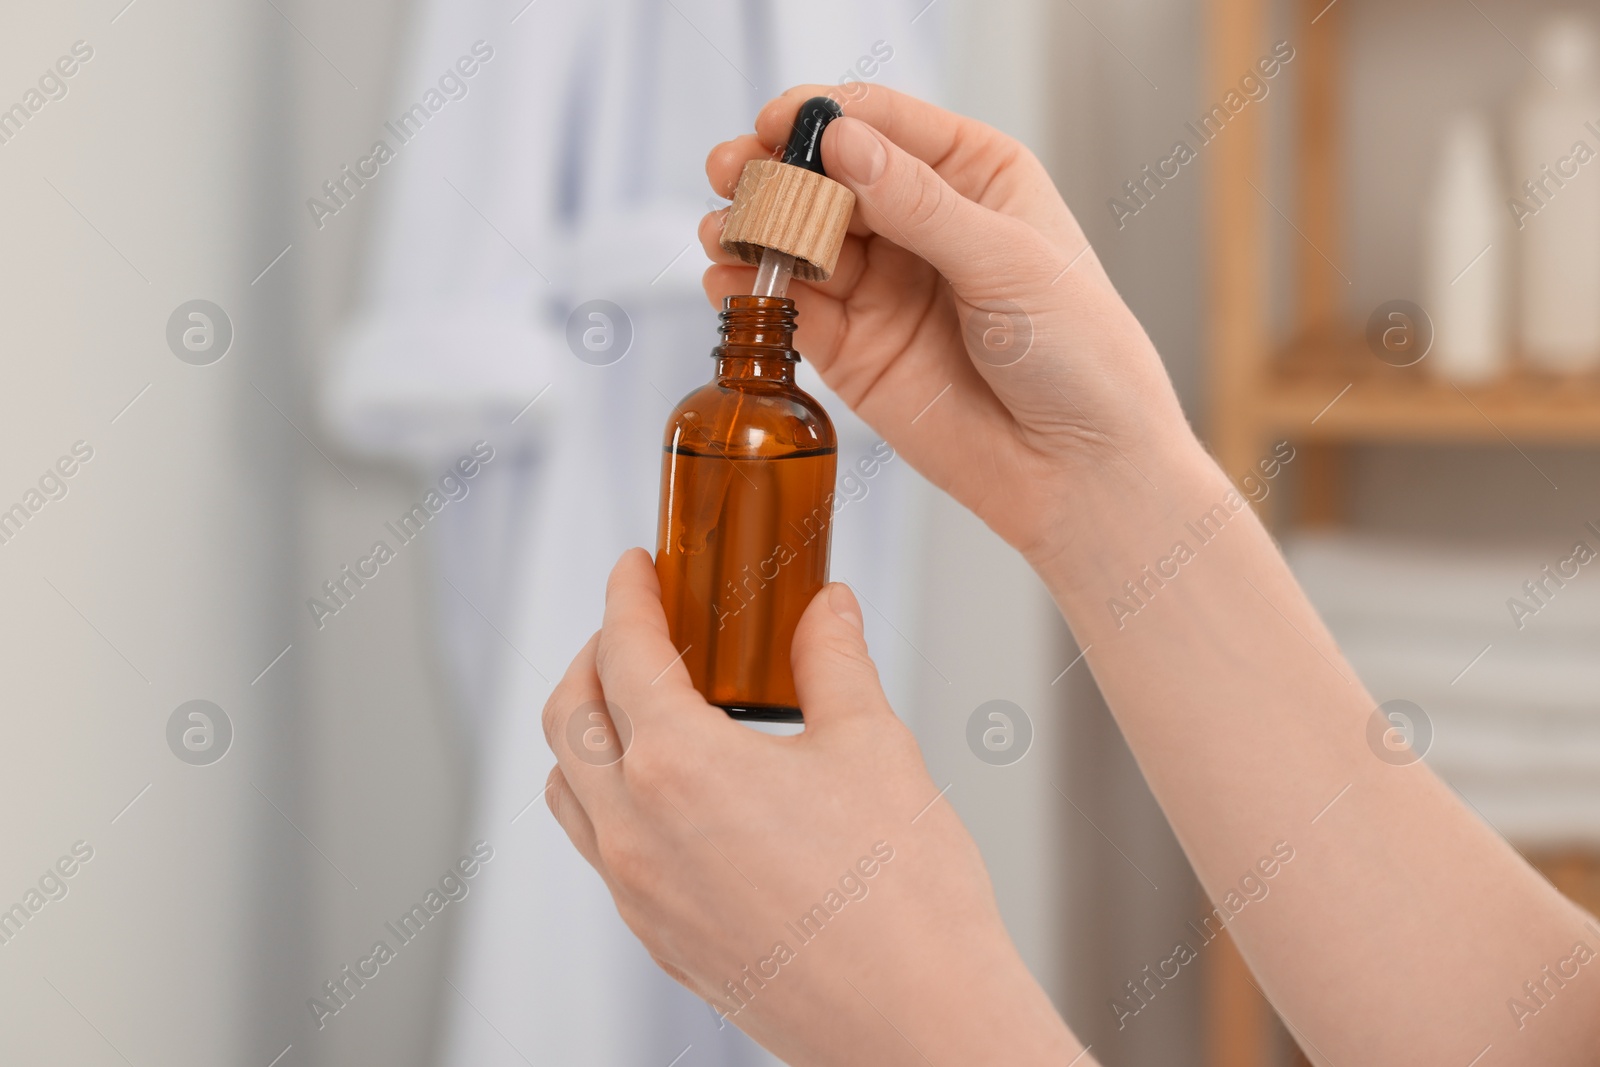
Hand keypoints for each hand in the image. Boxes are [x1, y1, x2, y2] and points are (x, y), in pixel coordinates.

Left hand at [542, 550, 1082, 1064]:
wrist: (918, 1024)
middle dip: (594, 658)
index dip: (625, 597)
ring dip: (590, 733)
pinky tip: (676, 794)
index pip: (623, 655)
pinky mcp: (661, 941)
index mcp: (679, 767)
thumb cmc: (904, 896)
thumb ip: (834, 661)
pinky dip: (612, 800)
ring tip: (647, 707)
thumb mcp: (873, 747)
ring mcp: (640, 896)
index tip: (635, 568)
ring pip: (570, 791)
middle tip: (640, 629)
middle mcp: (636, 833)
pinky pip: (602, 852)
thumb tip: (827, 609)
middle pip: (568, 719)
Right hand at [701, 85, 1200, 570]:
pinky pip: (791, 304)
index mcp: (973, 175)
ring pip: (799, 236)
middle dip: (774, 168)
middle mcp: (919, 221)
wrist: (1079, 469)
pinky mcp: (851, 346)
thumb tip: (844, 145)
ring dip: (754, 226)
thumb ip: (920, 205)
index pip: (885, 123)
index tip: (777, 121)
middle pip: (827, 174)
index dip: (825, 116)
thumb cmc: (1079, 354)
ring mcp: (881, 283)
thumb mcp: (1006, 262)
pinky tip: (730, 278)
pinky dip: (753, 287)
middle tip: (732, 170)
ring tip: (724, 229)